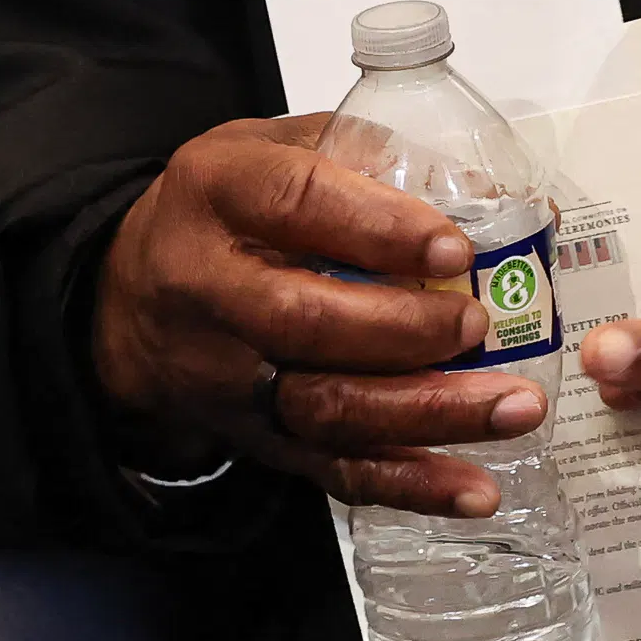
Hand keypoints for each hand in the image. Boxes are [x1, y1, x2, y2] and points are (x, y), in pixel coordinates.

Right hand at [91, 115, 540, 513]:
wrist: (128, 299)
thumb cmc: (226, 212)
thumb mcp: (272, 150)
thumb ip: (367, 157)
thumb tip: (492, 190)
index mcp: (219, 192)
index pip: (296, 203)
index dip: (378, 228)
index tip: (454, 245)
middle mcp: (210, 287)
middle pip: (304, 321)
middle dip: (404, 330)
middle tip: (478, 325)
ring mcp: (227, 375)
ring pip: (325, 407)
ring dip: (427, 414)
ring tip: (512, 406)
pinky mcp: (252, 437)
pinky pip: (330, 469)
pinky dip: (407, 484)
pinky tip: (472, 490)